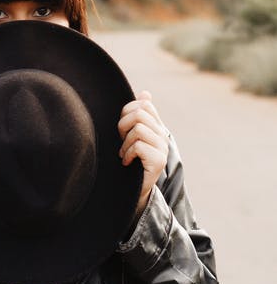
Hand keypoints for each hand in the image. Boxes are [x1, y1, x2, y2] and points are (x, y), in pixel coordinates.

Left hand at [117, 90, 169, 216]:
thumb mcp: (130, 136)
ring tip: (124, 153)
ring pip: (138, 129)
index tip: (122, 129)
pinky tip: (127, 162)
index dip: (127, 112)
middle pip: (139, 114)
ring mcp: (162, 148)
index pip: (144, 105)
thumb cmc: (130, 160)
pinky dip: (127, 153)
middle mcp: (162, 135)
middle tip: (121, 141)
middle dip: (123, 126)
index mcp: (156, 126)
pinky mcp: (159, 161)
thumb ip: (137, 115)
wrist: (133, 190)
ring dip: (125, 142)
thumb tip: (145, 93)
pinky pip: (139, 145)